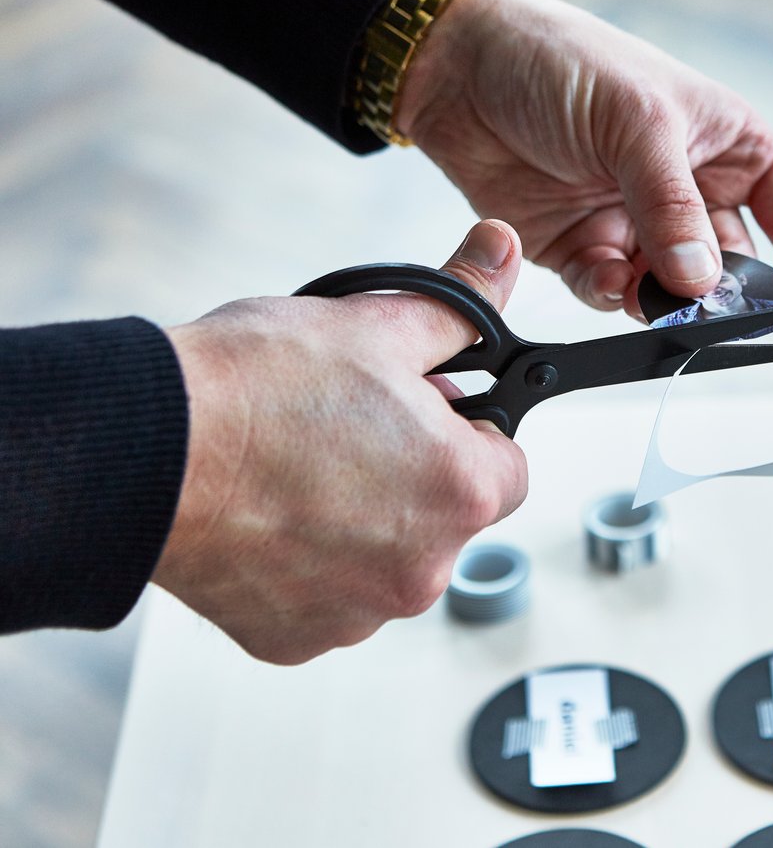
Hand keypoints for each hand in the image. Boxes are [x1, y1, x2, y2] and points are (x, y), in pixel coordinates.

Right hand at [156, 220, 527, 664]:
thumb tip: (501, 256)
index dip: (470, 433)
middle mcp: (423, 570)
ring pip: (386, 560)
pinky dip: (306, 565)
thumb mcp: (376, 325)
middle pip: (446, 517)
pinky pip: (326, 598)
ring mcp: (358, 614)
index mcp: (462, 493)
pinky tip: (269, 516)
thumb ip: (460, 305)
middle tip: (350, 431)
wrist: (143, 450)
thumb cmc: (255, 389)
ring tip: (301, 468)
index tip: (426, 415)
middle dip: (414, 475)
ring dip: (362, 523)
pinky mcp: (296, 640)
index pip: (507, 468)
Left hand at [396, 0, 772, 313]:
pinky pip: (611, 295)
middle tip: (705, 309)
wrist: (459, 67)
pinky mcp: (583, 250)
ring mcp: (638, 224)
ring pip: (674, 294)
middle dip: (725, 298)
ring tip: (644, 294)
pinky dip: (609, 296)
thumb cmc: (560, 59)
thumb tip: (702, 282)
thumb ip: (673, 206)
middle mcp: (691, 191)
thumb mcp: (636, 121)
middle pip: (738, 270)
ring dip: (663, 304)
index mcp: (731, 147)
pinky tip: (599, 274)